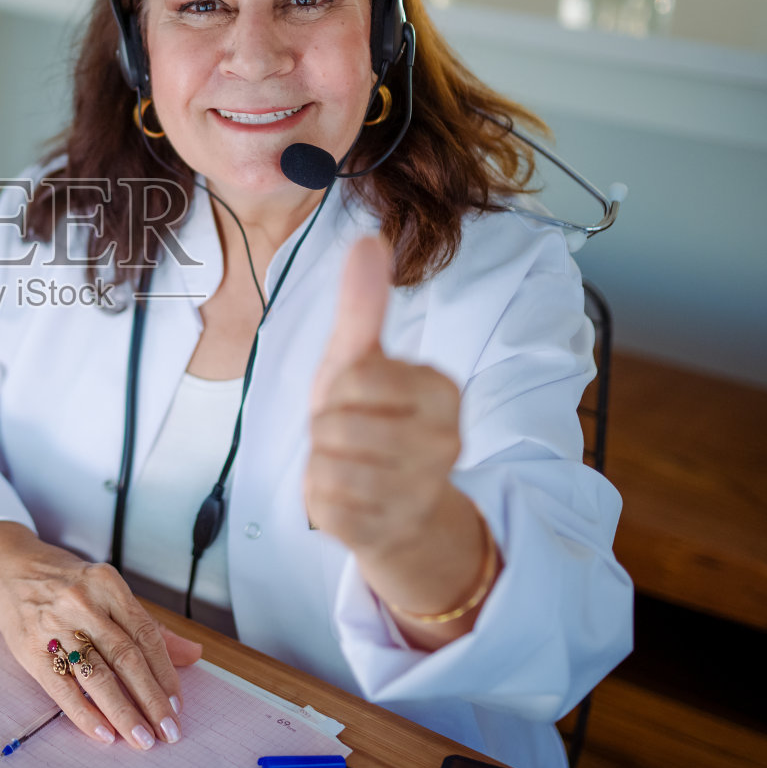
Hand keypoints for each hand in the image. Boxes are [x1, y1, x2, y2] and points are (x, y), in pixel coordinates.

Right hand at [0, 522, 200, 750]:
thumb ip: (148, 625)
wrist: (5, 567)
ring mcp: (54, 625)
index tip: (177, 703)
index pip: (145, 633)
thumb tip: (193, 654)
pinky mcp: (30, 648)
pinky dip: (85, 714)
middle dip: (151, 698)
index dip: (165, 672)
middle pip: (125, 657)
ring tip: (142, 738)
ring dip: (123, 712)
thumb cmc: (62, 581)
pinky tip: (104, 733)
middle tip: (168, 730)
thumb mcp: (106, 590)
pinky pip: (62, 688)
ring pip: (97, 675)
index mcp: (106, 583)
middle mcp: (82, 601)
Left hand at [305, 236, 463, 559]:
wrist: (392, 506)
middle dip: (327, 425)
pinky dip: (322, 495)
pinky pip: (325, 499)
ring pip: (329, 460)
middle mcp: (444, 442)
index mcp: (443, 392)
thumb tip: (367, 239)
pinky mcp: (389, 527)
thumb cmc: (372, 422)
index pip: (357, 374)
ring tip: (348, 463)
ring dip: (323, 460)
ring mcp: (419, 489)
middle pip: (336, 419)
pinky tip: (346, 496)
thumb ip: (364, 305)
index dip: (340, 386)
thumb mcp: (361, 359)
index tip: (358, 398)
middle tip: (349, 435)